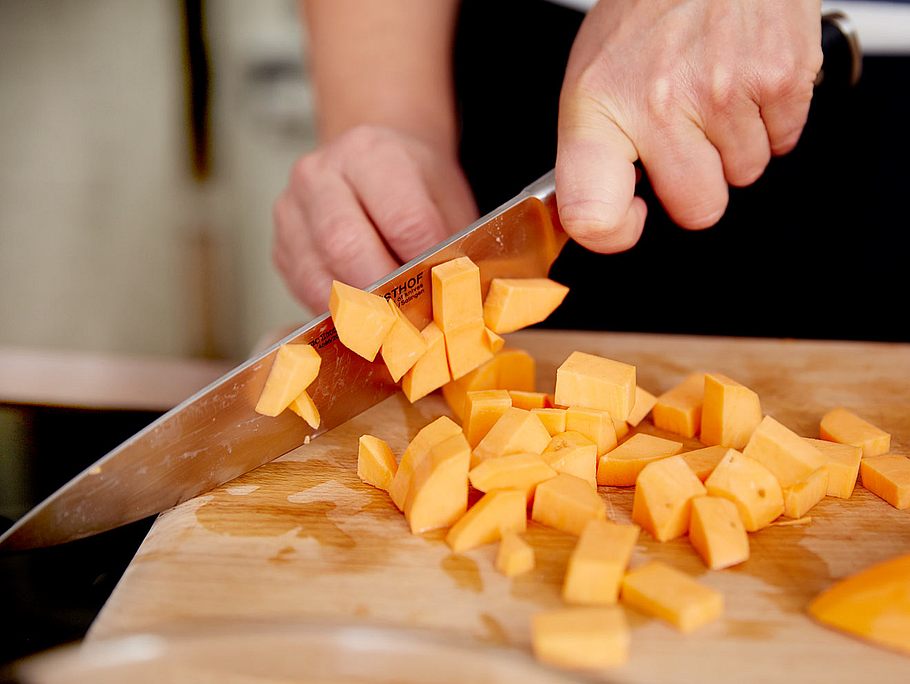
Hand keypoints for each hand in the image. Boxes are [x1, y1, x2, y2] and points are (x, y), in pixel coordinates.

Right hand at [273, 125, 476, 310]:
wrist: (371, 164)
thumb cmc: (412, 184)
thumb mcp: (445, 197)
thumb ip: (448, 242)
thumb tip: (449, 294)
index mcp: (371, 153)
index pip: (402, 220)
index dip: (424, 264)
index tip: (440, 289)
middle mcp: (320, 175)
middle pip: (347, 247)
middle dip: (385, 292)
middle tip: (412, 318)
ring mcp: (292, 210)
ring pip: (318, 276)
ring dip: (358, 310)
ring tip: (390, 325)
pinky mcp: (281, 246)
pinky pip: (304, 291)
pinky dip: (336, 313)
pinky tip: (363, 316)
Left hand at [556, 0, 822, 251]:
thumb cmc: (648, 10)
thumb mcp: (595, 76)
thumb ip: (599, 149)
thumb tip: (602, 211)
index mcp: (602, 107)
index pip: (591, 213)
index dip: (613, 234)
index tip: (627, 218)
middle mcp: (660, 104)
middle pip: (697, 210)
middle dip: (697, 183)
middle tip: (686, 134)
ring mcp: (723, 95)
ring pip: (745, 175)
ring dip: (735, 145)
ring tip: (713, 90)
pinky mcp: (780, 80)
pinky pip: (784, 141)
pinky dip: (770, 120)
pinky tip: (743, 79)